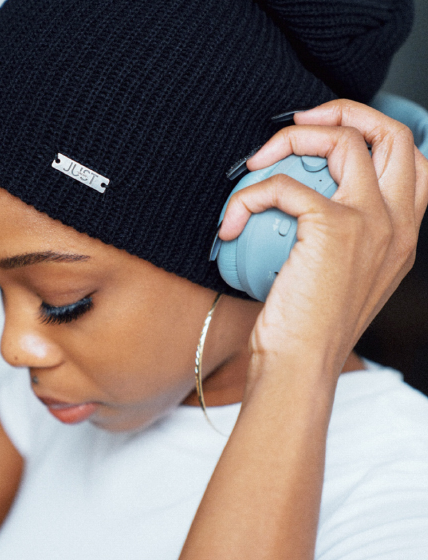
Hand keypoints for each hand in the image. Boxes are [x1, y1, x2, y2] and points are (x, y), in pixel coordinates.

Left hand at [219, 99, 427, 376]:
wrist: (300, 365)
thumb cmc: (307, 328)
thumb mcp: (337, 279)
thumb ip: (338, 239)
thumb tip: (295, 207)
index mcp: (402, 233)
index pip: (411, 160)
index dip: (371, 133)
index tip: (323, 136)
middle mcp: (399, 222)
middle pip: (393, 133)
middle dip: (344, 111)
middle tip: (297, 123)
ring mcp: (373, 222)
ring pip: (344, 140)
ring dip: (292, 137)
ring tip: (256, 161)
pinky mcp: (336, 228)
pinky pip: (285, 185)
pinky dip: (250, 195)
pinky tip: (231, 222)